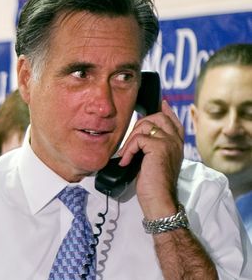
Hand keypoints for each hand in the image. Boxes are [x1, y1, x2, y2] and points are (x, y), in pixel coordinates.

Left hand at [117, 100, 183, 218]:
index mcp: (176, 143)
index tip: (162, 103)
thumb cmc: (154, 184)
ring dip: (131, 139)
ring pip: (145, 126)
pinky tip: (126, 161)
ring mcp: (169, 142)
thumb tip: (141, 135)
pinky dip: (128, 149)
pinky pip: (138, 139)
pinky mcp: (159, 147)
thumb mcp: (154, 160)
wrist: (159, 200)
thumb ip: (152, 146)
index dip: (167, 111)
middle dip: (139, 125)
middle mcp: (176, 140)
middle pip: (157, 117)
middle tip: (131, 142)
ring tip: (126, 154)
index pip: (173, 120)